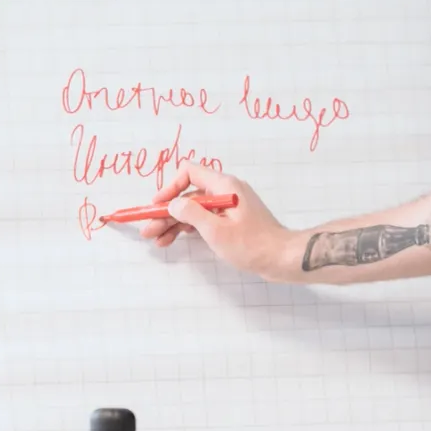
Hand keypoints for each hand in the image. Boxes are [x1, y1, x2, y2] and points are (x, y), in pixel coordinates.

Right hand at [134, 162, 301, 281]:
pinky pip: (205, 218)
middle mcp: (226, 191)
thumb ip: (191, 213)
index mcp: (224, 186)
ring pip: (195, 208)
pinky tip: (174, 238)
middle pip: (189, 194)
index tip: (157, 206)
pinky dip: (189, 227)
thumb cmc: (252, 245)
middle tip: (148, 230)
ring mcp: (229, 205)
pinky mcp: (232, 219)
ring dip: (175, 222)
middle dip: (167, 212)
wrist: (281, 258)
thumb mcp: (216, 230)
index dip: (169, 188)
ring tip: (157, 240)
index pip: (189, 172)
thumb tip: (173, 203)